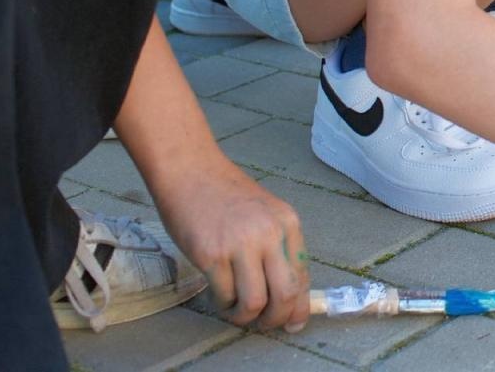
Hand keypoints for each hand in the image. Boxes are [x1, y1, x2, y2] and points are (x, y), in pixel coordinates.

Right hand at [152, 157, 308, 331]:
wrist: (191, 171)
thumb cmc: (225, 194)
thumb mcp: (265, 214)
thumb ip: (277, 246)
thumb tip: (286, 292)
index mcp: (288, 223)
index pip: (303, 275)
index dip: (299, 306)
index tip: (293, 322)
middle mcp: (270, 233)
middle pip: (285, 293)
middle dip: (276, 318)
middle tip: (264, 324)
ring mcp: (240, 244)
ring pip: (255, 301)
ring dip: (246, 317)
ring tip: (236, 311)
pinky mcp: (211, 254)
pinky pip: (224, 295)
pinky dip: (223, 304)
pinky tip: (219, 296)